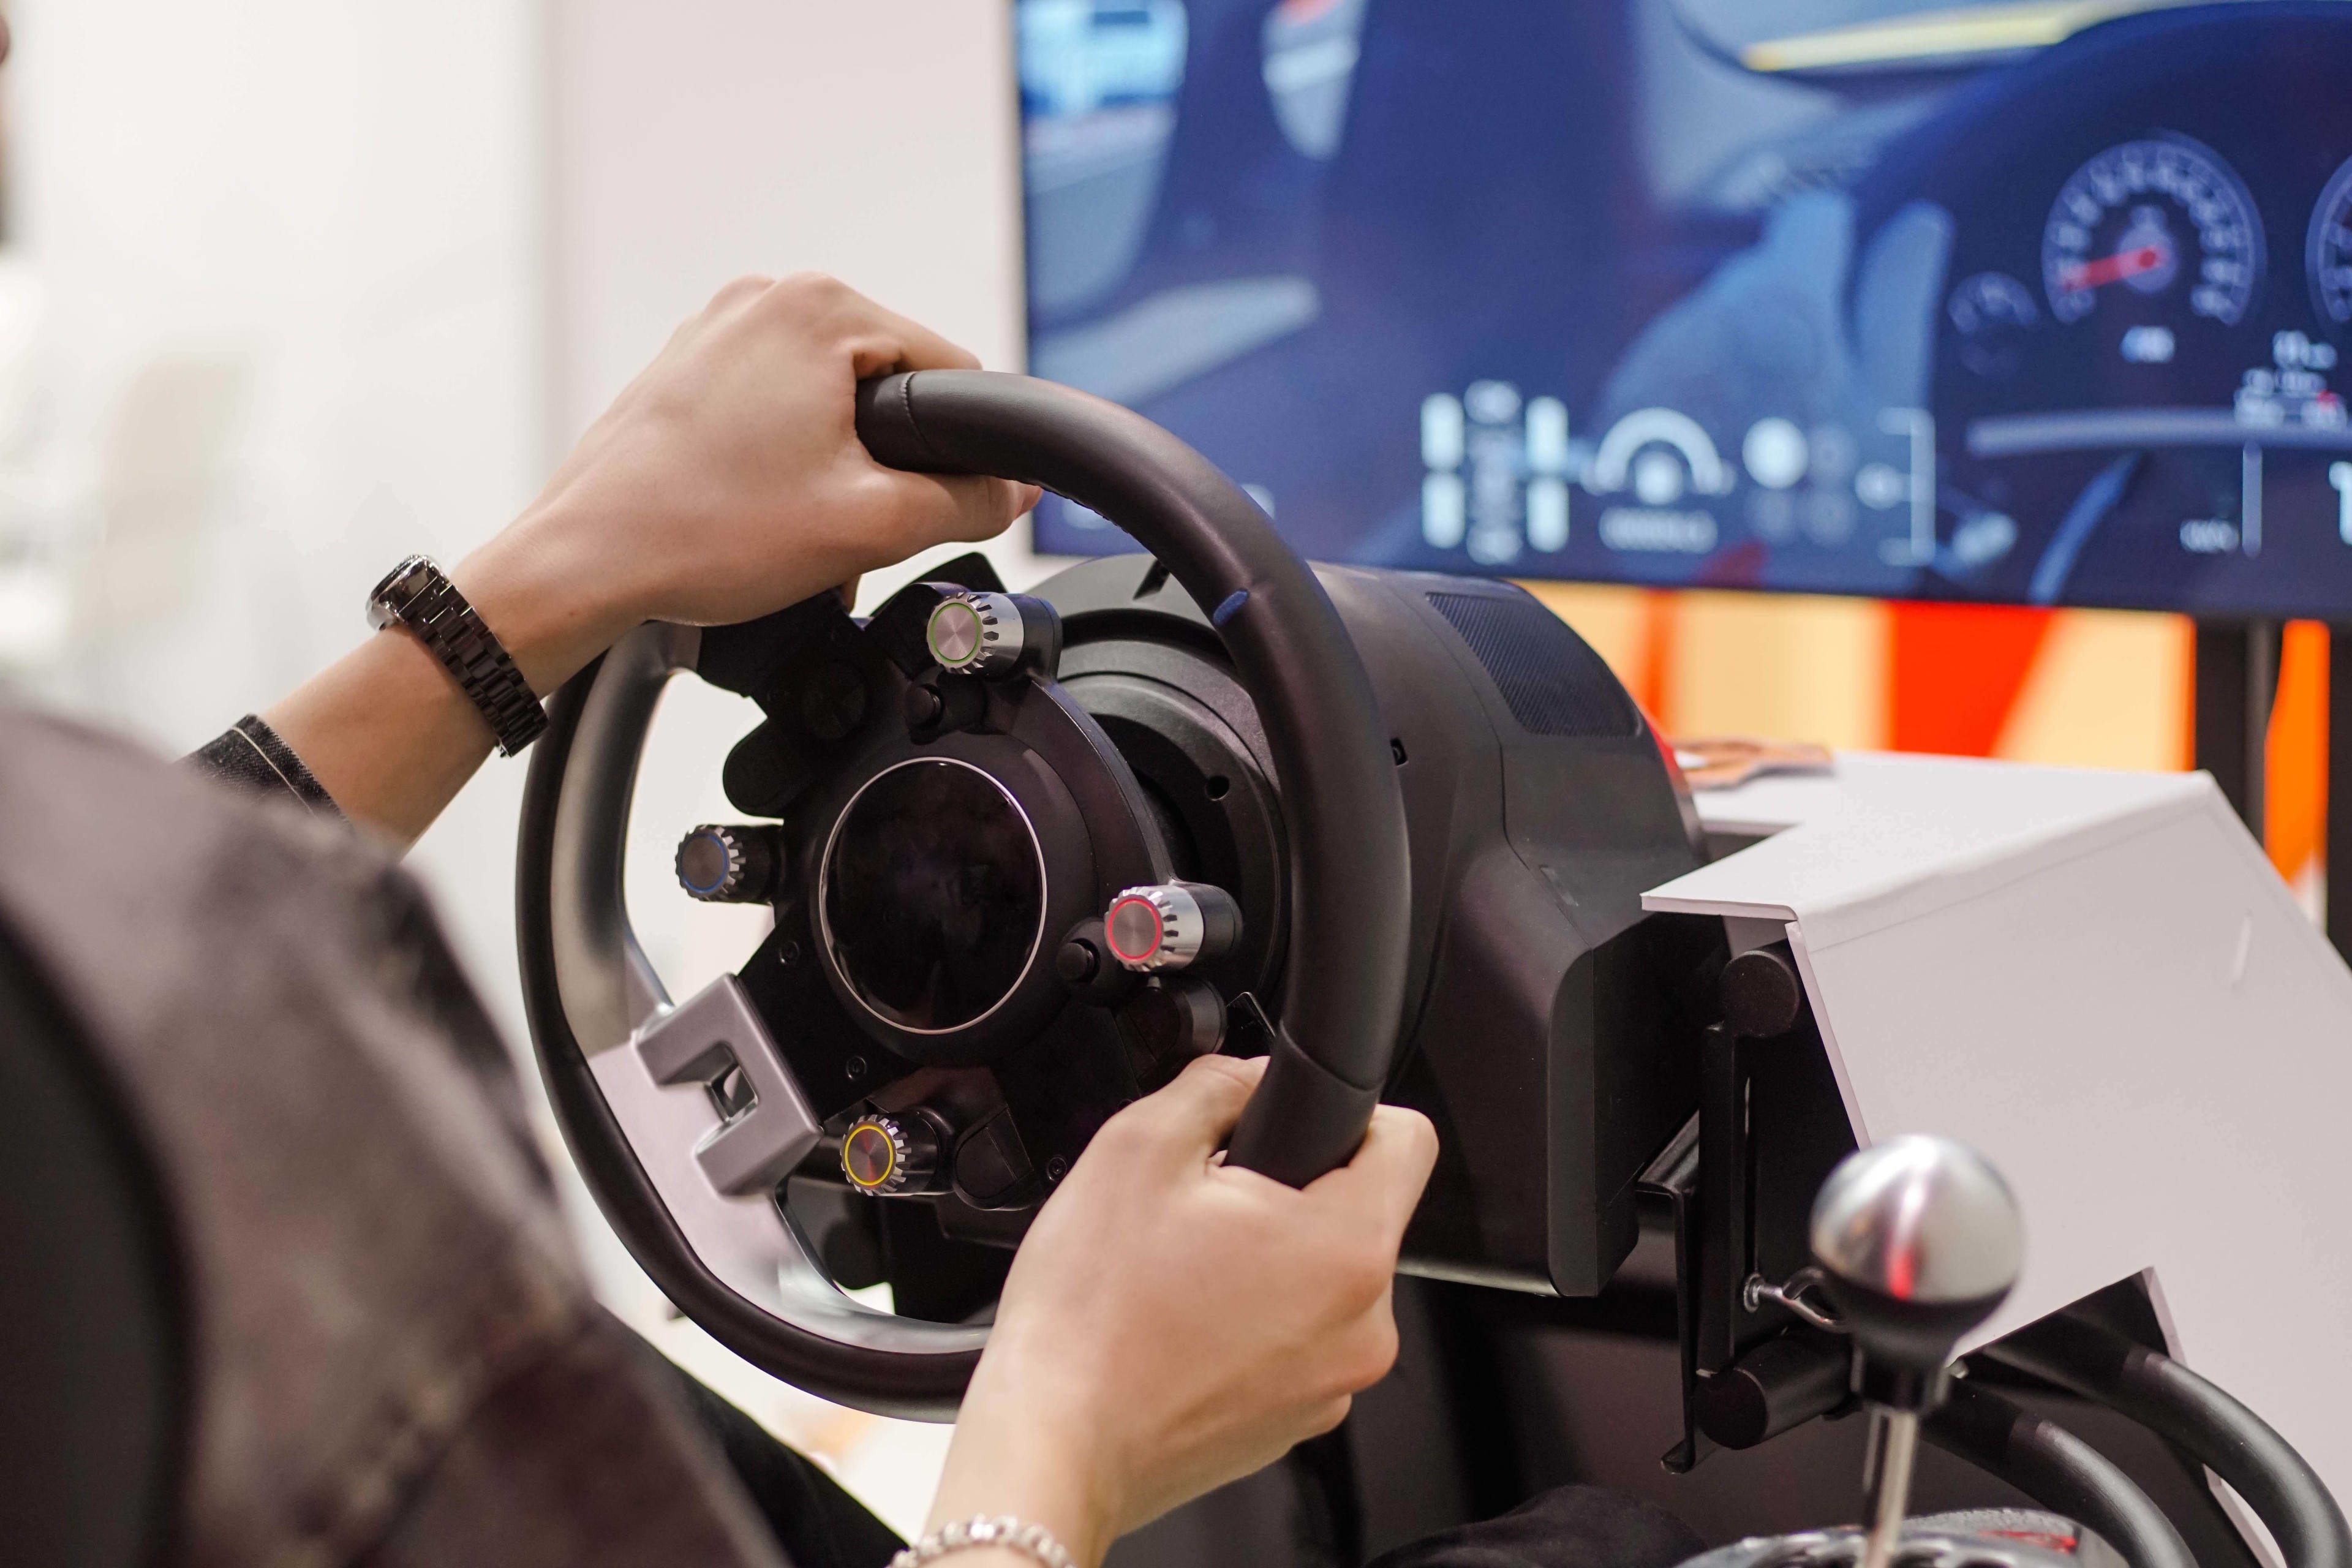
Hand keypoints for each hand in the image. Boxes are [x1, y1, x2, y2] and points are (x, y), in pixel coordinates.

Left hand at [454, 272, 1037, 694]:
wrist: (585, 563)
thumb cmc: (701, 531)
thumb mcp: (870, 526)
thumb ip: (967, 502)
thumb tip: (1016, 489)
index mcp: (819, 307)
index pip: (949, 368)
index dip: (958, 447)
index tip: (925, 503)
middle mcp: (763, 299)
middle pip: (887, 384)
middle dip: (885, 459)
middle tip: (842, 523)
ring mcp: (716, 331)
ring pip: (828, 401)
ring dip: (834, 465)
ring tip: (790, 522)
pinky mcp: (686, 370)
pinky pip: (772, 409)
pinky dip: (782, 459)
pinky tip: (753, 511)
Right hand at [926, 1056, 1438, 1566]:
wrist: (1052, 1446)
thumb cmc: (1091, 1319)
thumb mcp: (1137, 1149)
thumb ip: (1215, 1085)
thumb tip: (1247, 1074)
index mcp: (1346, 1249)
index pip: (1407, 1139)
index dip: (1350, 1110)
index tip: (1288, 1122)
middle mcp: (1364, 1327)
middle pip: (1358, 1213)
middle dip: (1287, 1192)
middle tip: (1202, 1206)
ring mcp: (1332, 1385)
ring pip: (1321, 1280)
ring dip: (1267, 1260)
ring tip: (1181, 1271)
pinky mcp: (1295, 1421)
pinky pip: (1295, 1341)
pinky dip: (1250, 1322)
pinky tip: (1181, 1323)